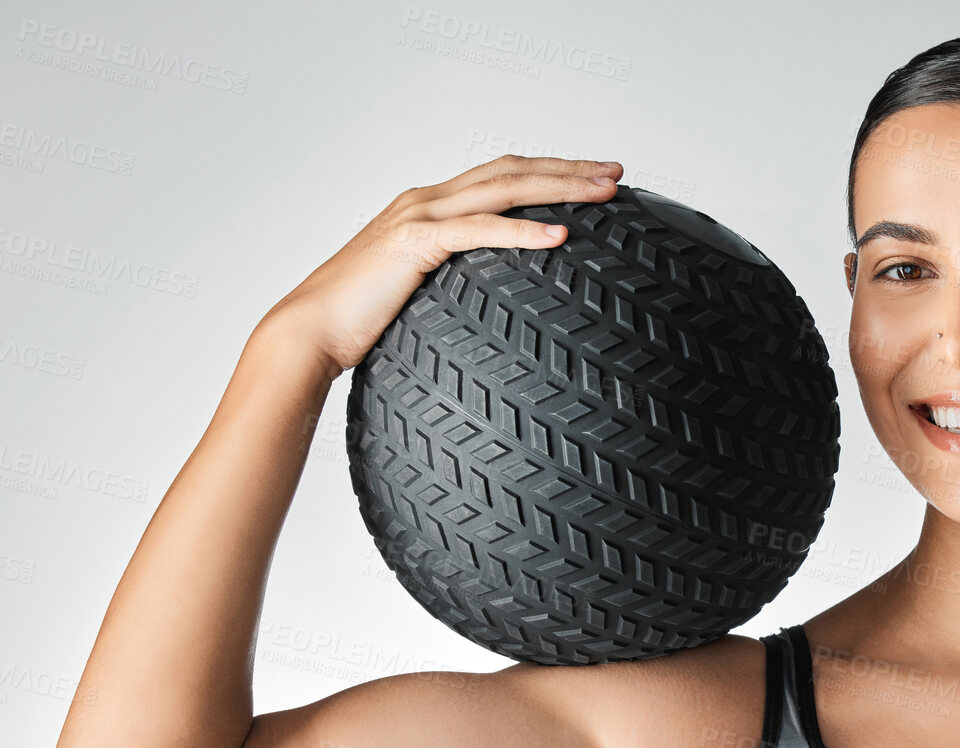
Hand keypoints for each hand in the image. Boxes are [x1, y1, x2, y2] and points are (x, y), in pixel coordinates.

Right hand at [263, 154, 622, 376]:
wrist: (307, 332)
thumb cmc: (359, 321)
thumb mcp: (421, 293)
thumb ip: (455, 282)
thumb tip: (495, 302)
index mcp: (430, 208)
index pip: (501, 176)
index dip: (550, 172)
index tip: (595, 177)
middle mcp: (427, 200)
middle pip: (511, 170)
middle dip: (568, 168)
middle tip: (617, 172)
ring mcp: (419, 215)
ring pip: (502, 188)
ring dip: (559, 187)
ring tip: (604, 191)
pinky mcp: (412, 242)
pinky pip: (477, 230)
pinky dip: (520, 230)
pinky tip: (558, 236)